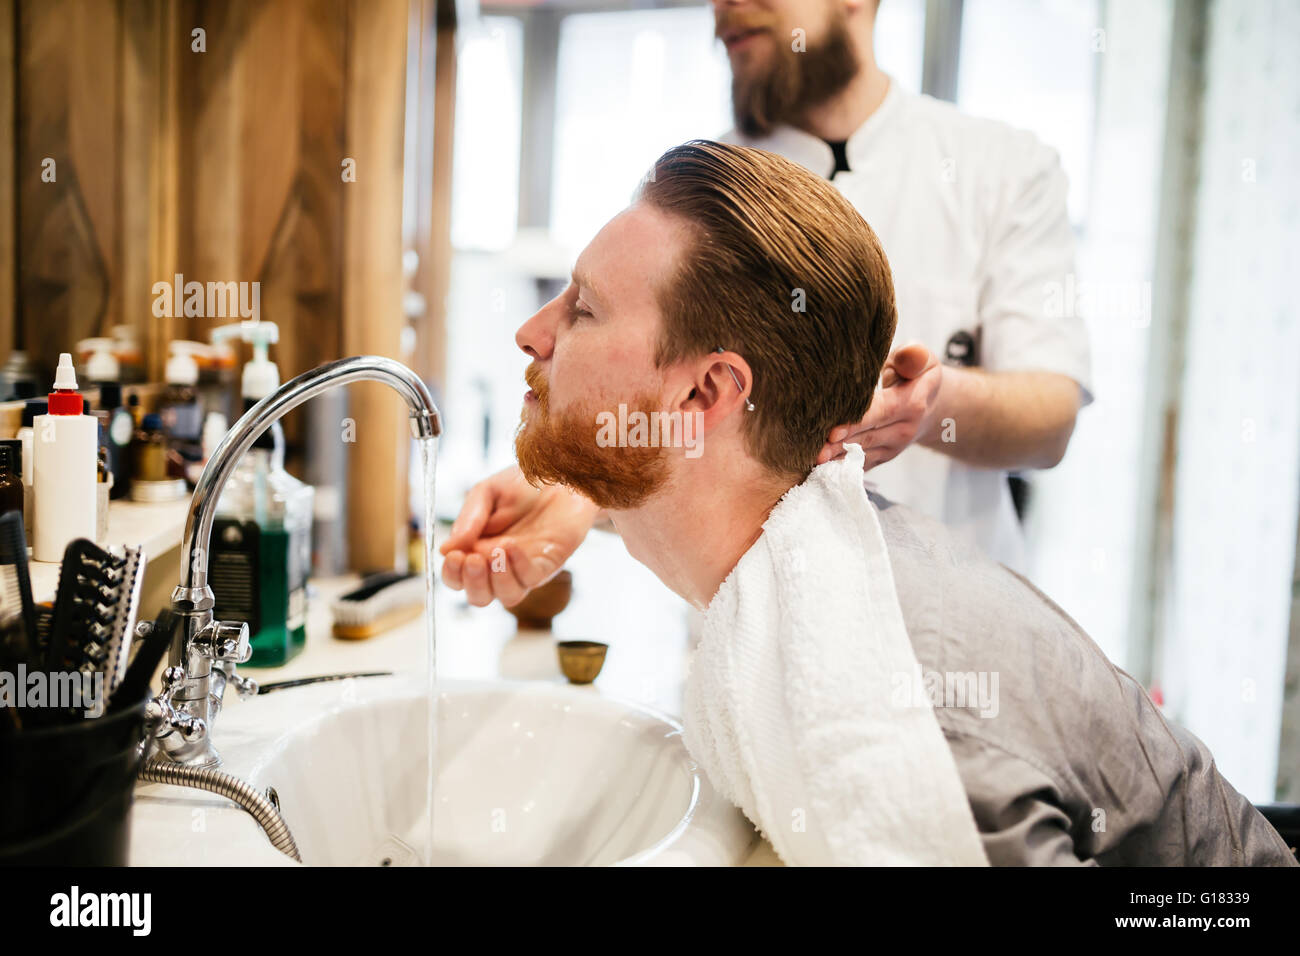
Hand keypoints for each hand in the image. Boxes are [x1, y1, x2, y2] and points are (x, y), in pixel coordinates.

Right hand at [439, 465, 599, 607]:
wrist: (560, 475)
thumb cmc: (522, 485)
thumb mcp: (487, 493)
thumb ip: (468, 519)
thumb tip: (445, 549)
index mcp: (477, 550)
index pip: (457, 578)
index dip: (452, 574)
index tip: (453, 555)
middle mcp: (498, 566)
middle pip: (478, 597)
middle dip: (473, 583)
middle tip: (473, 559)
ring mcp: (524, 568)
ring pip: (507, 597)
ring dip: (498, 579)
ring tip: (498, 550)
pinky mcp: (547, 564)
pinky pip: (531, 579)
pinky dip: (519, 566)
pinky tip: (514, 546)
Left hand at [816, 342, 942, 468]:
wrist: (931, 407)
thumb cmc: (916, 375)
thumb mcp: (922, 359)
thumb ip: (913, 356)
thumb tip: (910, 356)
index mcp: (912, 404)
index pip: (881, 413)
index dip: (856, 422)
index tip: (833, 431)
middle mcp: (904, 430)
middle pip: (868, 438)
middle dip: (840, 445)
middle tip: (816, 451)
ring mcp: (893, 448)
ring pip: (862, 454)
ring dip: (838, 458)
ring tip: (814, 460)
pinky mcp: (882, 457)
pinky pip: (861, 464)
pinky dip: (841, 467)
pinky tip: (822, 469)